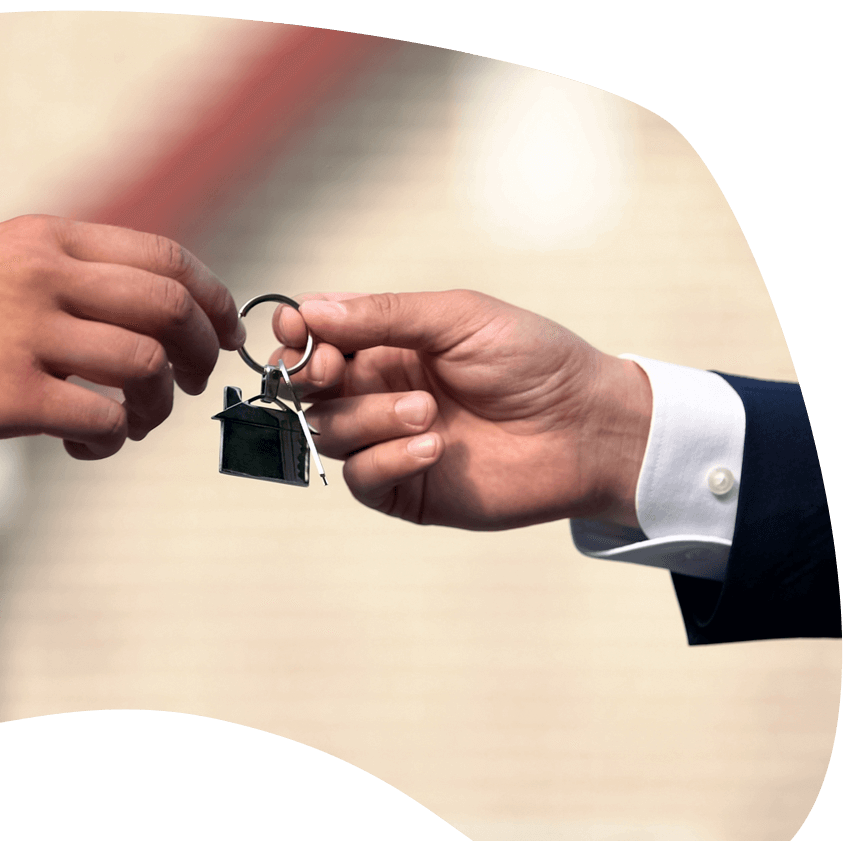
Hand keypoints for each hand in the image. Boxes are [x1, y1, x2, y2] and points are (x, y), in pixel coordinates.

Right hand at [0, 215, 243, 459]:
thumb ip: (67, 275)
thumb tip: (147, 315)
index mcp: (47, 239)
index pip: (165, 257)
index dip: (214, 299)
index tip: (224, 333)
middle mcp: (43, 276)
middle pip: (170, 308)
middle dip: (204, 352)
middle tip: (194, 384)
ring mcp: (26, 334)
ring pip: (146, 366)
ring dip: (159, 405)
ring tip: (134, 422)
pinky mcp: (8, 395)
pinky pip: (102, 418)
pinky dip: (113, 438)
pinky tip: (88, 443)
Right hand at [270, 291, 651, 529]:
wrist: (585, 427)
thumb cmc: (533, 361)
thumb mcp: (459, 318)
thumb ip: (384, 314)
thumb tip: (311, 309)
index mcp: (388, 345)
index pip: (317, 339)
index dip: (297, 337)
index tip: (296, 333)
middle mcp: (379, 392)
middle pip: (308, 389)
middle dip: (309, 377)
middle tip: (334, 369)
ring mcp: (388, 442)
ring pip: (329, 431)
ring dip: (368, 418)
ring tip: (427, 413)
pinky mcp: (404, 489)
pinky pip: (362, 477)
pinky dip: (387, 459)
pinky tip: (433, 448)